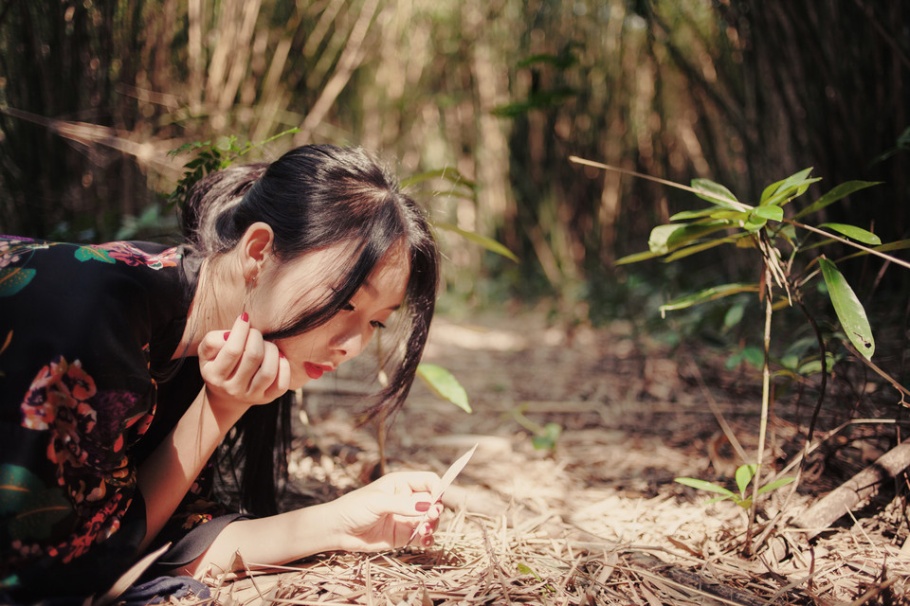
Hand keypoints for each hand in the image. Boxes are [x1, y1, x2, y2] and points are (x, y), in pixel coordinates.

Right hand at [197, 312, 290, 412]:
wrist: (226, 395)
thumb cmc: (218, 364)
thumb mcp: (206, 352)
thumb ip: (213, 341)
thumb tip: (230, 335)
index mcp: (215, 375)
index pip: (232, 350)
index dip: (241, 330)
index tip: (245, 318)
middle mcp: (233, 388)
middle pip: (253, 357)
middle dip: (257, 337)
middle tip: (255, 333)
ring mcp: (251, 395)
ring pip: (268, 371)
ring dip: (271, 350)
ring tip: (266, 344)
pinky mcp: (268, 398)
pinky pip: (281, 384)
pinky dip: (284, 367)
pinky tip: (278, 357)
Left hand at [325, 471, 444, 550]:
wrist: (337, 530)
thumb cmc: (353, 508)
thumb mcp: (377, 502)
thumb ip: (401, 504)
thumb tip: (427, 506)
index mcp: (402, 484)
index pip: (429, 481)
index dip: (437, 488)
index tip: (436, 501)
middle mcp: (408, 499)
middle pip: (434, 502)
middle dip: (436, 510)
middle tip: (430, 517)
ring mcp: (407, 518)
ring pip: (431, 520)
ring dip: (433, 526)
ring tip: (424, 532)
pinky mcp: (404, 535)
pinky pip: (423, 537)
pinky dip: (428, 540)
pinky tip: (424, 542)